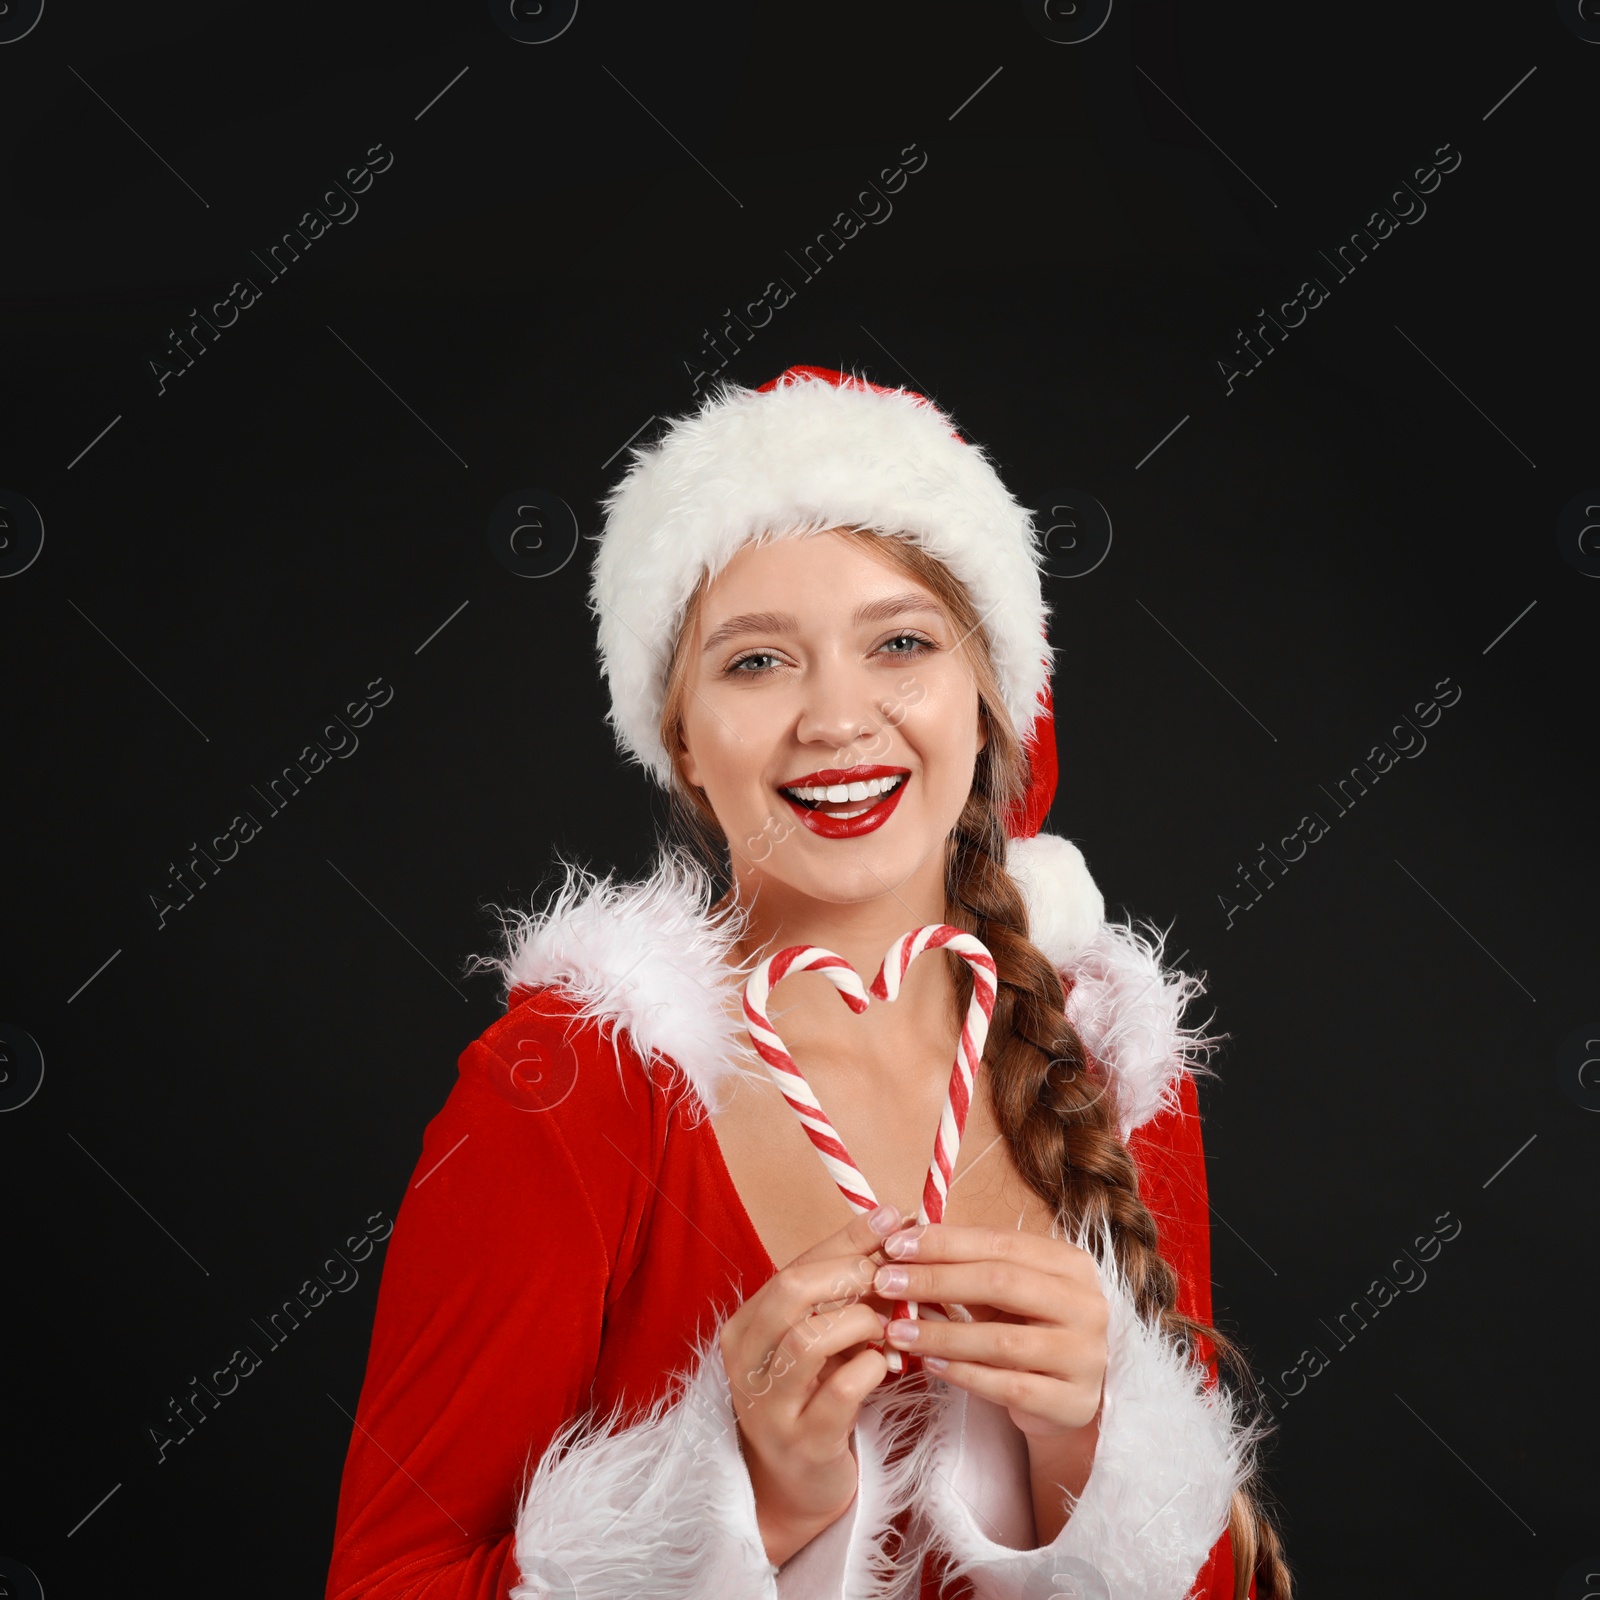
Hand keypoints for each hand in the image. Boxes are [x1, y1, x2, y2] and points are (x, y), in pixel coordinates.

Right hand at [719, 1204, 908, 1566]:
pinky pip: (840, 1390)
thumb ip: (841, 1290)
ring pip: (811, 1339)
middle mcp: (746, 1360)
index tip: (893, 1218)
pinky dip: (871, 1368)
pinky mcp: (801, 1441)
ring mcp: (768, 1404)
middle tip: (892, 1278)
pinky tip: (885, 1366)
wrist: (793, 1487)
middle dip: (851, 1275)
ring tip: (888, 1328)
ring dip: (862, 1322)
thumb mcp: (815, 1338)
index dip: (847, 1239)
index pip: (795, 1265)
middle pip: (792, 1292)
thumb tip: (891, 1226)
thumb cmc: (810, 1398)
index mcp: (746, 1325)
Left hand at [873, 1223, 1108, 1439]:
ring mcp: (1085, 1356)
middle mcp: (1086, 1304)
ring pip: (1001, 1341)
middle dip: (936, 1280)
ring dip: (941, 1335)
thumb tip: (902, 1247)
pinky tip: (930, 1365)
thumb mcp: (1007, 1292)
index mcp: (1071, 1264)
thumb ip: (967, 1269)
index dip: (945, 1242)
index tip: (894, 1245)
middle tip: (886, 1283)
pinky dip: (964, 1375)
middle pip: (1001, 1283)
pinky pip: (1008, 1387)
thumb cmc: (1029, 1330)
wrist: (1068, 1397)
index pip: (1000, 1243)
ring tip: (897, 1331)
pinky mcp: (1072, 1402)